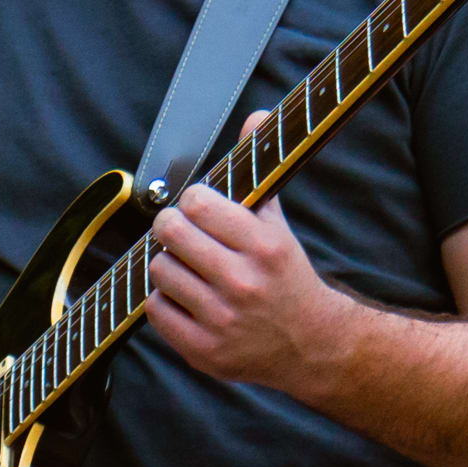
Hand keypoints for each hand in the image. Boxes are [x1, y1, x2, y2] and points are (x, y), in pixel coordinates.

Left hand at [142, 115, 364, 400]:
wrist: (312, 346)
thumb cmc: (287, 277)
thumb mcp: (277, 224)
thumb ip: (259, 171)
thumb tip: (258, 115)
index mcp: (263, 246)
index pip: (197, 202)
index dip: (193, 202)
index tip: (200, 209)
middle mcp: (242, 283)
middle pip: (170, 232)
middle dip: (173, 228)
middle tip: (184, 234)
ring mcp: (221, 320)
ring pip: (159, 269)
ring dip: (169, 265)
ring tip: (192, 270)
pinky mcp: (204, 351)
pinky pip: (155, 308)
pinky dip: (165, 301)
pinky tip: (189, 299)